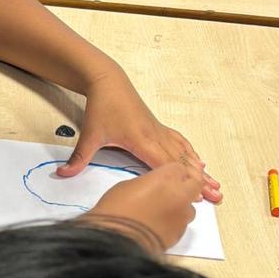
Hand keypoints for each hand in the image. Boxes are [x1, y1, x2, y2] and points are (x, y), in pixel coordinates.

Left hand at [60, 68, 221, 203]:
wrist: (108, 81)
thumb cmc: (101, 107)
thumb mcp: (89, 134)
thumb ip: (79, 158)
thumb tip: (62, 175)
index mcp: (141, 140)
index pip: (165, 165)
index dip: (182, 180)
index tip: (197, 193)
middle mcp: (155, 136)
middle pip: (182, 163)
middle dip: (200, 181)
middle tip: (216, 196)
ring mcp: (159, 131)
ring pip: (185, 153)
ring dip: (200, 170)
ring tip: (215, 185)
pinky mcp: (158, 127)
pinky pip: (180, 142)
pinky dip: (191, 154)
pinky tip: (200, 163)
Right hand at [88, 161, 203, 251]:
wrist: (118, 241)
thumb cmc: (116, 210)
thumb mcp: (127, 186)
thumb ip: (146, 183)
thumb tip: (151, 188)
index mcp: (166, 177)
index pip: (180, 168)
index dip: (173, 173)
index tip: (165, 177)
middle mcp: (180, 194)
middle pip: (195, 184)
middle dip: (187, 186)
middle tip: (172, 191)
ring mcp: (182, 215)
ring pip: (190, 207)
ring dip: (181, 207)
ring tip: (163, 212)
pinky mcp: (180, 234)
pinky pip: (182, 225)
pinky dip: (174, 223)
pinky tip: (159, 227)